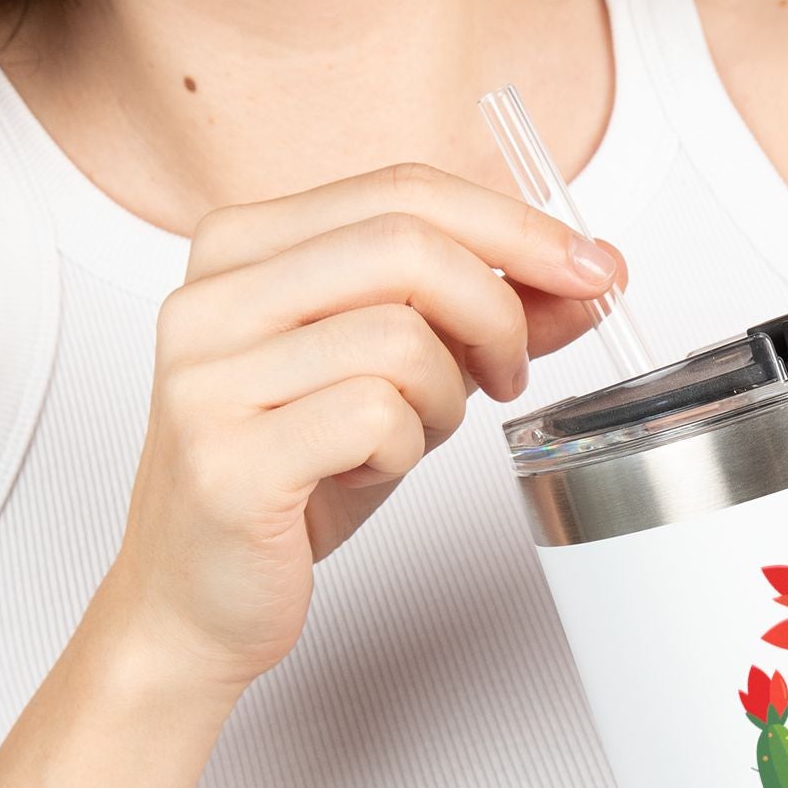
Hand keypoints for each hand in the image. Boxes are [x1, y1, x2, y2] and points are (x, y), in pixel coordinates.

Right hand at [98, 163, 627, 696]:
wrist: (196, 597)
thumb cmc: (295, 481)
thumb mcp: (401, 380)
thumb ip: (483, 317)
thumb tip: (590, 275)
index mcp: (244, 247)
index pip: (404, 190)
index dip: (514, 226)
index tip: (591, 268)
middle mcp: (213, 296)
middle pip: (408, 245)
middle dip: (498, 311)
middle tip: (509, 374)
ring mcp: (209, 374)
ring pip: (401, 338)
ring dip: (444, 398)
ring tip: (411, 434)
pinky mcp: (229, 457)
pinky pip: (374, 417)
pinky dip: (404, 450)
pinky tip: (366, 471)